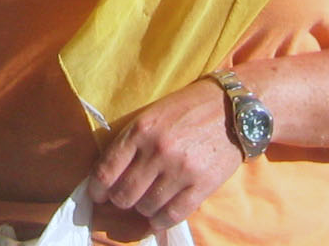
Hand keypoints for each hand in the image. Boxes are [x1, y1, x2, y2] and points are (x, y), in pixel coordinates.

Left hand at [85, 79, 241, 232]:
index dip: (97, 189)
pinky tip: (158, 216)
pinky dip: (160, 220)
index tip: (98, 194)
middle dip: (119, 200)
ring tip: (146, 200)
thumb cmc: (187, 109)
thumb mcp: (152, 114)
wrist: (232, 107)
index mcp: (140, 130)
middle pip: (123, 194)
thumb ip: (130, 142)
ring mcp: (180, 169)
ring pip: (146, 207)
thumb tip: (107, 175)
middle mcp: (158, 151)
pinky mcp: (202, 185)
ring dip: (142, 208)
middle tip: (124, 197)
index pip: (106, 171)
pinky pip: (172, 215)